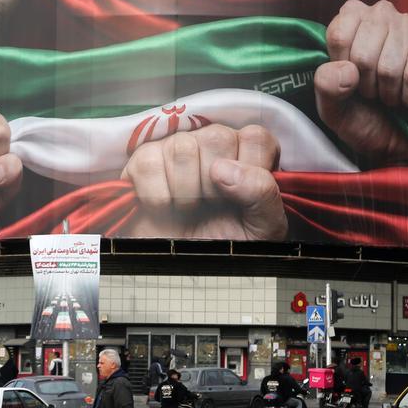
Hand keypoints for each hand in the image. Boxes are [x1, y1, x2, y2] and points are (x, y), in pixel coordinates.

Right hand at [121, 124, 286, 239]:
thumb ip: (263, 194)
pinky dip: (158, 197)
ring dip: (186, 192)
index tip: (242, 197)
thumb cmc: (225, 244)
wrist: (185, 271)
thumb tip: (225, 169)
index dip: (249, 168)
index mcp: (246, 156)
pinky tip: (164, 208)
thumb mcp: (262, 228)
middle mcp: (212, 144)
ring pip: (182, 148)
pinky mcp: (144, 160)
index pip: (255, 137)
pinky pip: (149, 164)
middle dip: (215, 184)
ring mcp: (176, 148)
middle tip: (211, 206)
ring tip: (187, 209)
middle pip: (217, 137)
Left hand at [315, 0, 407, 163]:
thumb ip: (325, 85)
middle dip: (366, 86)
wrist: (396, 138)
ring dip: (389, 93)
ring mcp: (407, 24)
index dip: (343, 69)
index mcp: (349, 18)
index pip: (339, 36)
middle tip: (372, 91)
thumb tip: (348, 70)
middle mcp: (379, 13)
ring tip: (390, 93)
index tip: (349, 81)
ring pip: (389, 68)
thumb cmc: (361, 115)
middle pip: (362, 55)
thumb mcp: (331, 106)